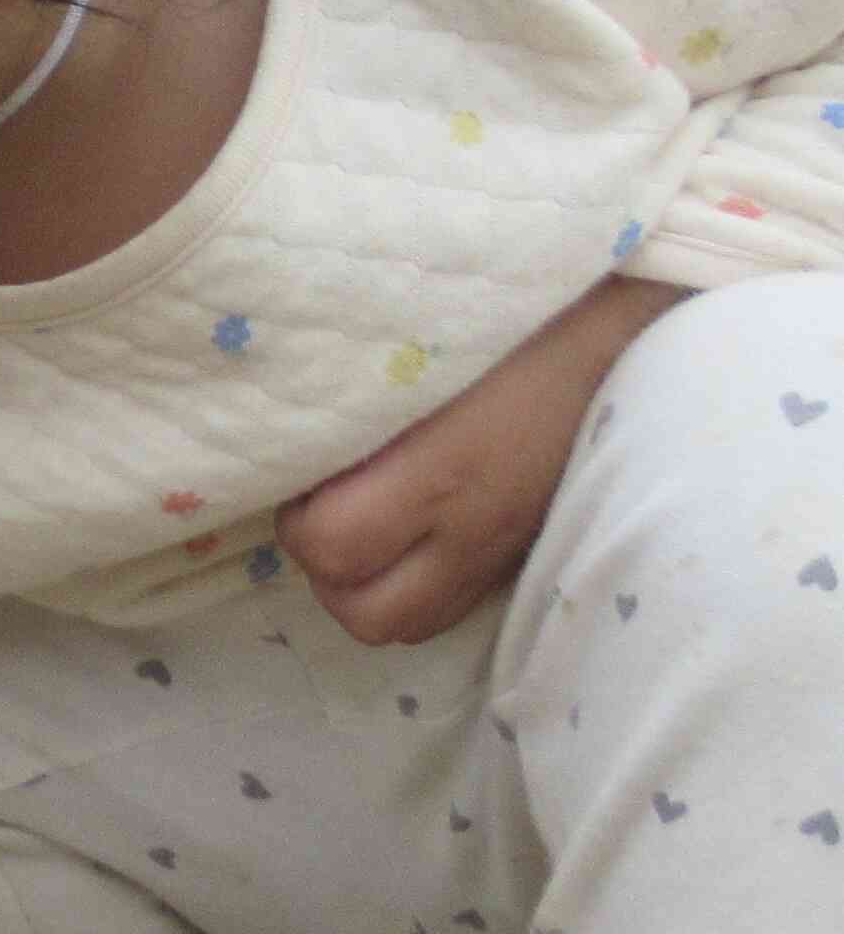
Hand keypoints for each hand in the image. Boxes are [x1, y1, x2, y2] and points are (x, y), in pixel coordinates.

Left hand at [278, 279, 685, 645]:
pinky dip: (420, 584)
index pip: (329, 548)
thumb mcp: (426, 339)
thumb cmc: (528, 309)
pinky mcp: (532, 547)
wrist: (645, 316)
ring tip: (369, 523)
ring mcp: (508, 547)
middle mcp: (476, 528)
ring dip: (373, 588)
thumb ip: (357, 392)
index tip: (306, 475)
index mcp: (444, 469)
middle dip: (330, 574)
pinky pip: (457, 603)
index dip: (299, 520)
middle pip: (365, 615)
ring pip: (411, 625)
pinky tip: (418, 530)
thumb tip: (288, 424)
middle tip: (327, 511)